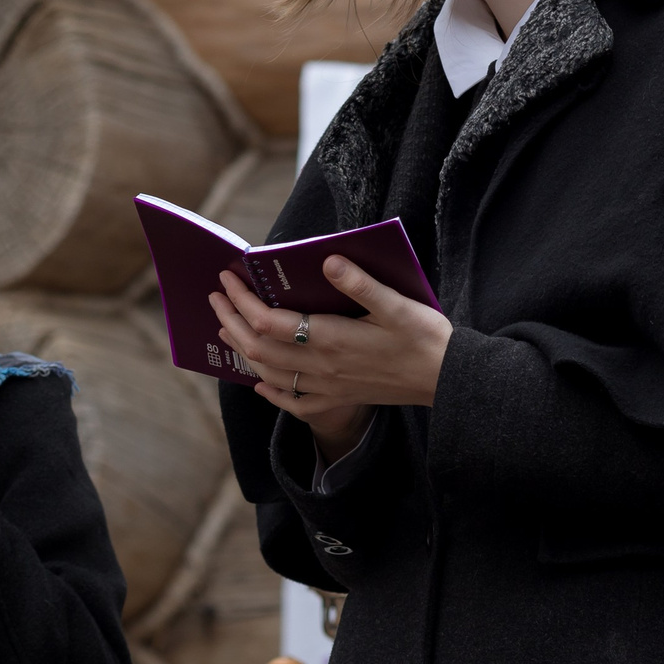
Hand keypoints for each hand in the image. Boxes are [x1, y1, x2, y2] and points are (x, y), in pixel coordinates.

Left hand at [210, 259, 452, 461]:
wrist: (447, 381)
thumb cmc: (426, 338)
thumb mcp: (398, 305)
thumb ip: (360, 284)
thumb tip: (328, 261)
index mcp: (331, 339)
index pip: (267, 320)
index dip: (241, 299)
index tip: (228, 278)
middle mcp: (321, 367)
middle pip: (258, 347)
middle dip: (231, 319)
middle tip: (216, 297)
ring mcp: (326, 388)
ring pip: (268, 373)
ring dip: (242, 349)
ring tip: (227, 328)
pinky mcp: (337, 400)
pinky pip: (291, 402)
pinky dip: (269, 390)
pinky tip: (260, 382)